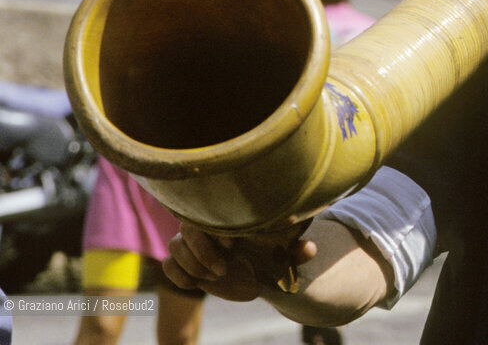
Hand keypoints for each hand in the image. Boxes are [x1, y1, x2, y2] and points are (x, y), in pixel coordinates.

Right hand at [163, 222, 315, 301]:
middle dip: (202, 252)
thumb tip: (311, 248)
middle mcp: (208, 227)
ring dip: (193, 266)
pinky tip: (198, 284)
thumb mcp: (285, 256)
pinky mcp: (183, 263)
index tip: (232, 245)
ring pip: (175, 247)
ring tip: (217, 276)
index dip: (214, 230)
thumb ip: (297, 251)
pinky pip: (168, 264)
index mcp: (229, 219)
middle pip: (185, 229)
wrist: (257, 277)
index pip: (208, 212)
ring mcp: (193, 244)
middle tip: (224, 269)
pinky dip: (179, 275)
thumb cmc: (272, 258)